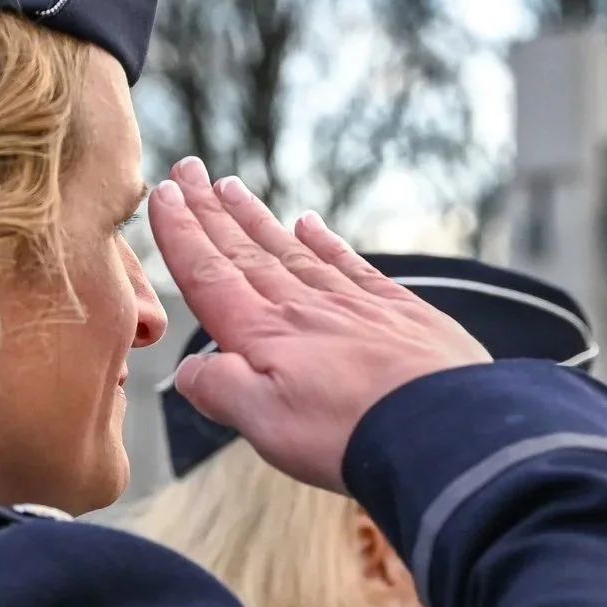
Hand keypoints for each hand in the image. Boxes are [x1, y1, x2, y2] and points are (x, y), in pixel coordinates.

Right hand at [149, 158, 489, 492]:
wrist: (443, 427)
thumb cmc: (351, 434)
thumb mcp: (265, 424)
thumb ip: (221, 389)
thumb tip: (189, 369)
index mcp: (265, 334)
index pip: (210, 274)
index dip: (182, 234)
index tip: (163, 196)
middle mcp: (304, 307)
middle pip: (246, 251)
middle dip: (211, 211)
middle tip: (188, 172)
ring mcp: (353, 303)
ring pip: (292, 249)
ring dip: (258, 218)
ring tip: (232, 186)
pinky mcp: (399, 311)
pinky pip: (350, 264)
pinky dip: (325, 241)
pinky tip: (310, 224)